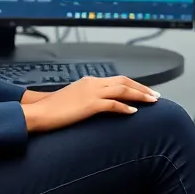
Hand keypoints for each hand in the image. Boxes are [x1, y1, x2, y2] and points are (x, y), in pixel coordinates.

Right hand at [20, 76, 159, 133]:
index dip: (134, 85)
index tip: (145, 92)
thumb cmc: (52, 110)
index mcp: (89, 81)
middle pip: (124, 82)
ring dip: (140, 95)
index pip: (117, 80)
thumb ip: (87, 100)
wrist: (38, 112)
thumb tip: (98, 106)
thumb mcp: (73, 100)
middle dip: (142, 88)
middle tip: (156, 96)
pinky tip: (134, 112)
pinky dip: (125, 107)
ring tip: (152, 102)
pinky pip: (113, 104)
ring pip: (123, 90)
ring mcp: (91, 93)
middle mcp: (92, 83)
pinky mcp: (89, 104)